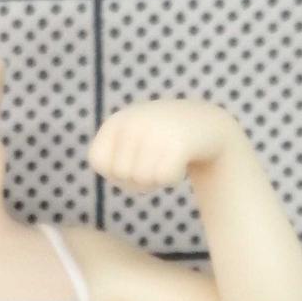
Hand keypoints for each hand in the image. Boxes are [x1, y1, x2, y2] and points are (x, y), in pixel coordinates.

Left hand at [88, 98, 240, 194]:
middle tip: (155, 158)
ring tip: (167, 157)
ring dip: (155, 178)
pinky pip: (163, 179)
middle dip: (137, 177)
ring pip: (142, 179)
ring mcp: (156, 131)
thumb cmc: (160, 142)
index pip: (98, 161)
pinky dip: (172, 178)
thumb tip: (94, 168)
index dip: (114, 170)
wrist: (207, 125)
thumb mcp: (129, 139)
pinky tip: (182, 160)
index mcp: (116, 120)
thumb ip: (107, 154)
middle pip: (121, 174)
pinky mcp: (178, 143)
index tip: (131, 158)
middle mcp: (134, 121)